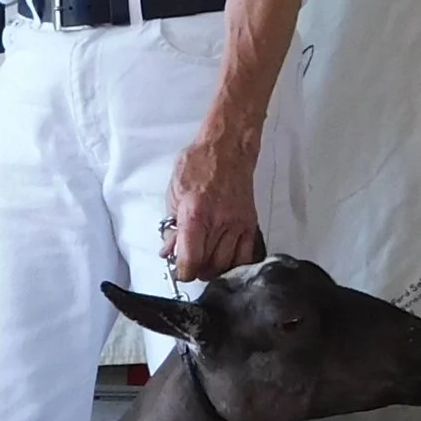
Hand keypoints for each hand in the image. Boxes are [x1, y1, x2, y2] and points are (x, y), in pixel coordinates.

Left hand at [164, 134, 259, 281]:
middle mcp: (219, 223)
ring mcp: (238, 225)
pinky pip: (247, 256)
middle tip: (190, 263)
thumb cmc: (198, 165)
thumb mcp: (174, 194)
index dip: (183, 273)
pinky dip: (235, 264)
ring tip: (205, 260)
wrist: (227, 148)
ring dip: (215, 269)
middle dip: (198, 271)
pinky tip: (224, 257)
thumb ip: (172, 227)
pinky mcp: (250, 224)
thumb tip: (170, 251)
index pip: (191, 261)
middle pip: (210, 267)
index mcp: (196, 216)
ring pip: (228, 265)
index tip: (180, 271)